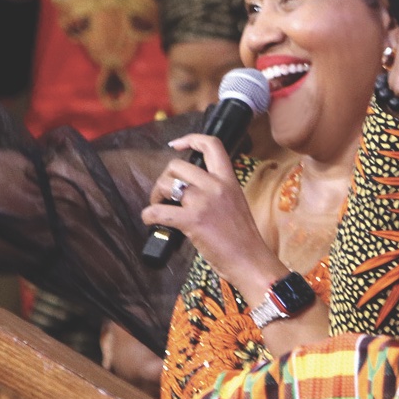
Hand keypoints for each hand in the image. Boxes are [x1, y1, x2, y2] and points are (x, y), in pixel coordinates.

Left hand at [140, 134, 283, 293]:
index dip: (191, 139)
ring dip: (156, 195)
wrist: (249, 259)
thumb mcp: (235, 202)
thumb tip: (188, 190)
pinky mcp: (192, 221)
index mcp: (229, 179)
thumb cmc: (242, 237)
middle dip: (164, 178)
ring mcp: (204, 202)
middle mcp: (216, 185)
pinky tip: (151, 220)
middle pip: (177, 166)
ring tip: (159, 207)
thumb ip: (216, 191)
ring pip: (166, 184)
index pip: (212, 145)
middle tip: (164, 194)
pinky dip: (149, 215)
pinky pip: (159, 211)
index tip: (177, 145)